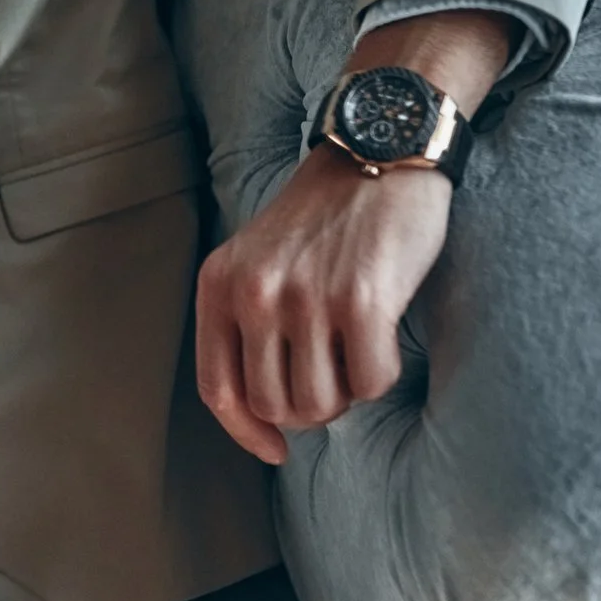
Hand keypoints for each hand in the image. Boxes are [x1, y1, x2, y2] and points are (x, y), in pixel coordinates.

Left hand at [194, 146, 450, 463]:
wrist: (378, 150)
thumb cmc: (325, 217)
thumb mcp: (258, 259)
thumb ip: (248, 323)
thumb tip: (266, 419)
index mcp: (219, 285)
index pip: (217, 390)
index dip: (246, 433)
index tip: (275, 450)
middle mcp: (254, 293)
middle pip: (275, 406)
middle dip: (310, 405)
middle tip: (333, 367)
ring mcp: (306, 298)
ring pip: (321, 405)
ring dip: (346, 391)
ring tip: (354, 345)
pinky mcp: (362, 302)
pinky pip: (371, 384)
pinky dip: (382, 374)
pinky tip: (383, 335)